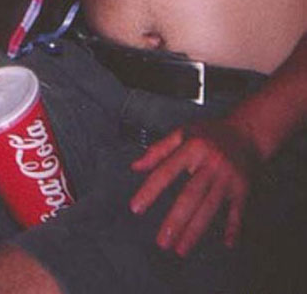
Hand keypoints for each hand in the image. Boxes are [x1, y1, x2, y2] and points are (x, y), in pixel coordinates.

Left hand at [129, 118, 260, 256]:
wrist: (246, 132)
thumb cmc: (208, 134)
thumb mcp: (182, 133)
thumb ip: (158, 150)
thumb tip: (135, 166)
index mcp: (192, 148)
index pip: (167, 171)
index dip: (150, 190)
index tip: (136, 208)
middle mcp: (210, 163)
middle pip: (191, 195)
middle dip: (176, 220)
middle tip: (162, 242)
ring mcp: (228, 177)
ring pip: (210, 207)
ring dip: (195, 230)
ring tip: (180, 249)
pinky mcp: (242, 188)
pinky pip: (237, 210)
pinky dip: (233, 227)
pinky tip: (227, 244)